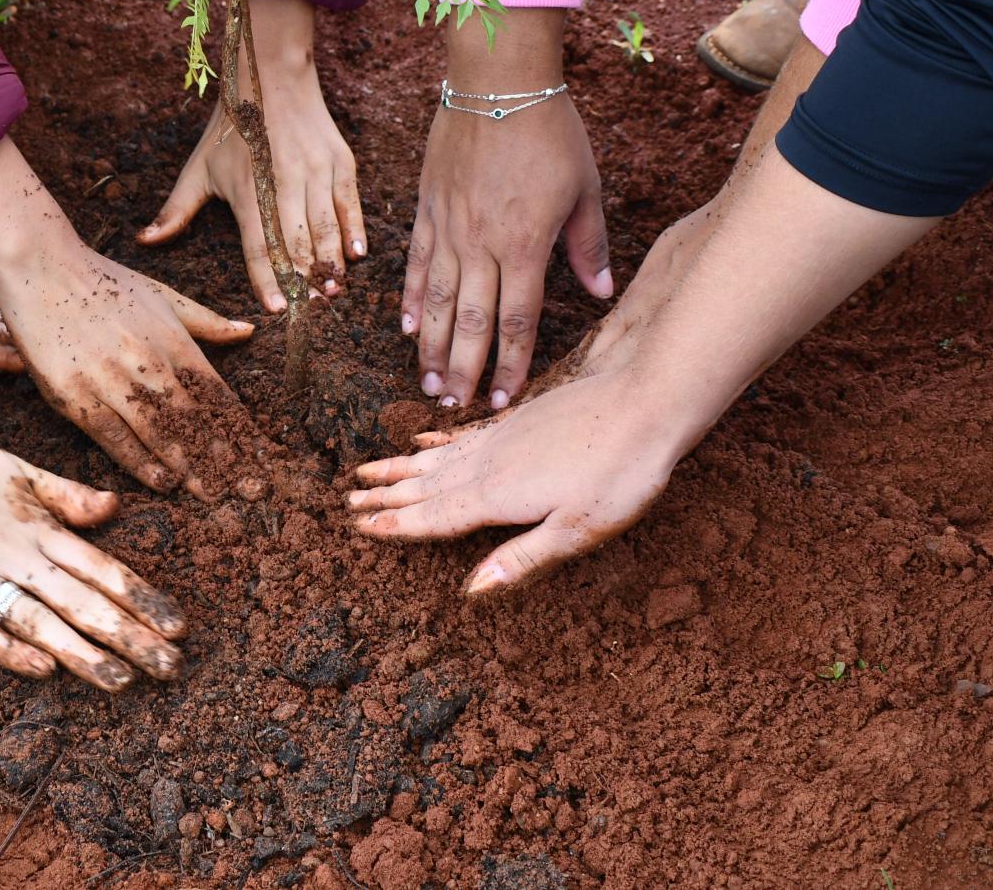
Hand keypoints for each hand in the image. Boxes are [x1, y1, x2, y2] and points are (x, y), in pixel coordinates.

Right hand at [0, 138, 261, 497]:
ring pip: (158, 432)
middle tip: (250, 490)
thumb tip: (250, 330)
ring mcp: (109, 380)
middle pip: (194, 419)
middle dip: (225, 458)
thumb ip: (205, 320)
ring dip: (188, 467)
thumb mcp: (161, 293)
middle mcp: (146, 361)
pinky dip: (139, 462)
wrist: (41, 266)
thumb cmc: (102, 281)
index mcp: (172, 337)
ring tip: (212, 494)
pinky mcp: (74, 394)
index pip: (216, 393)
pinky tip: (162, 483)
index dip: (240, 429)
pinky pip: (113, 436)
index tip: (260, 457)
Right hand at [0, 338, 186, 688]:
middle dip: (129, 636)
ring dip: (81, 653)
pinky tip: (40, 669)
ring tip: (121, 681)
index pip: (101, 568)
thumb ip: (65, 494)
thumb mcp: (13, 469)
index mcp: (36, 526)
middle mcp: (12, 554)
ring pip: (38, 620)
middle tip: (172, 668)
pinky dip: (8, 649)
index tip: (179, 627)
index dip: (142, 598)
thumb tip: (115, 507)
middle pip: (80, 601)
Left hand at [138, 0, 364, 310]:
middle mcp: (284, 183)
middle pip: (298, 243)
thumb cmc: (230, 128)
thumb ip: (176, 210)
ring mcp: (315, 172)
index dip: (268, 280)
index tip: (277, 309)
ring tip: (335, 291)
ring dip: (332, 262)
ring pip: (326, 228)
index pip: (259, 246)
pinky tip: (357, 256)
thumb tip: (144, 241)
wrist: (269, 76)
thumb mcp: (198, 169)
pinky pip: (350, 204)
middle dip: (306, 279)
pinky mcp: (339, 162)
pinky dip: (354, 231)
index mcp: (249, 191)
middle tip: (314, 308)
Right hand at [344, 368, 688, 593]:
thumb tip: (470, 590)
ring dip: (401, 467)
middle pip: (426, 484)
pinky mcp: (520, 420)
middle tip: (347, 499)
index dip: (396, 525)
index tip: (359, 526)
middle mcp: (489, 464)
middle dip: (386, 495)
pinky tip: (423, 439)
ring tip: (368, 469)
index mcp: (497, 496)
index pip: (434, 516)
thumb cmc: (619, 474)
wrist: (645, 402)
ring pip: (437, 457)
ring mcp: (502, 437)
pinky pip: (462, 433)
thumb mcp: (577, 530)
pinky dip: (436, 440)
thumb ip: (521, 559)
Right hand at [405, 11, 611, 409]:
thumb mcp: (584, 188)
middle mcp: (481, 244)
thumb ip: (588, 246)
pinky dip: (411, 300)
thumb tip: (601, 294)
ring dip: (432, 349)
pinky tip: (406, 330)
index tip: (506, 399)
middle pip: (471, 323)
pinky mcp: (427, 208)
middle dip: (464, 371)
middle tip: (456, 409)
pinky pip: (416, 265)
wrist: (496, 79)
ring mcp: (448, 228)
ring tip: (428, 384)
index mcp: (524, 245)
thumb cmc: (549, 130)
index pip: (518, 322)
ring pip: (436, 302)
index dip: (512, 365)